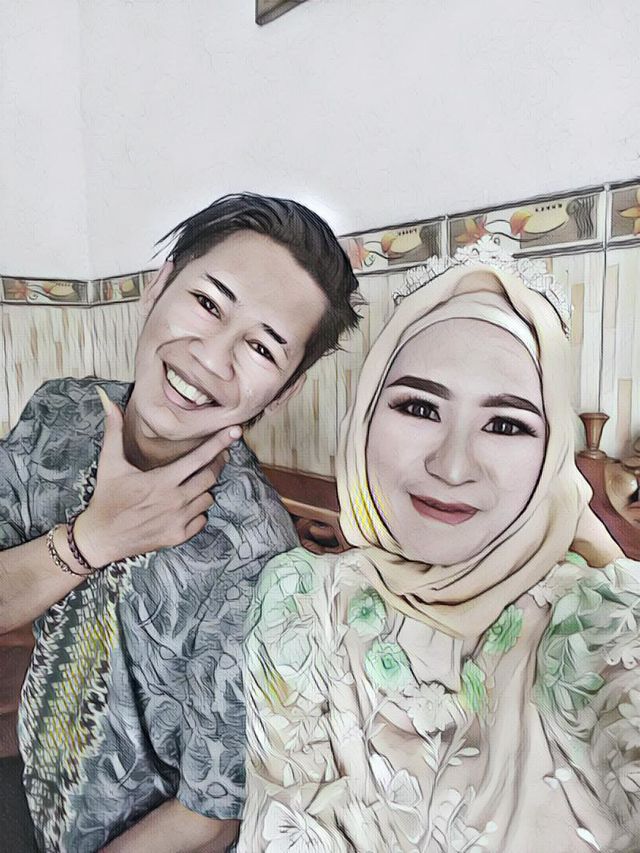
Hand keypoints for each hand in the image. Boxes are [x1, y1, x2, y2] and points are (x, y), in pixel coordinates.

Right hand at [74, 388, 240, 566]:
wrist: (101, 538)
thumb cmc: (106, 498)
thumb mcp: (109, 463)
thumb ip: (114, 431)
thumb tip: (108, 401)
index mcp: (162, 480)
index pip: (199, 458)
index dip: (219, 443)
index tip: (235, 432)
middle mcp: (175, 501)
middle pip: (210, 477)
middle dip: (217, 463)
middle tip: (219, 455)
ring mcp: (178, 521)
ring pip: (208, 498)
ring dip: (204, 488)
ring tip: (192, 482)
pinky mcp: (178, 537)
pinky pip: (202, 519)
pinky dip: (198, 511)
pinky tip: (185, 505)